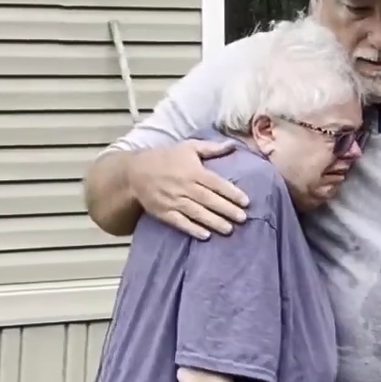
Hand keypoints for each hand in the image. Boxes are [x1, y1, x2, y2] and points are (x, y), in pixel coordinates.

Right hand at [132, 139, 249, 239]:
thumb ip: (211, 148)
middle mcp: (184, 186)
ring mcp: (173, 200)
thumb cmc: (165, 158)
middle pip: (209, 199)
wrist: (134, 172)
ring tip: (229, 229)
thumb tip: (233, 145)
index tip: (246, 202)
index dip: (232, 192)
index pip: (216, 183)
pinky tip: (205, 236)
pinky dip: (192, 229)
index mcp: (192, 170)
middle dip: (227, 210)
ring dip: (213, 222)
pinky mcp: (163, 212)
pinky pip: (180, 222)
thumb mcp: (187, 147)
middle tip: (243, 219)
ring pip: (197, 213)